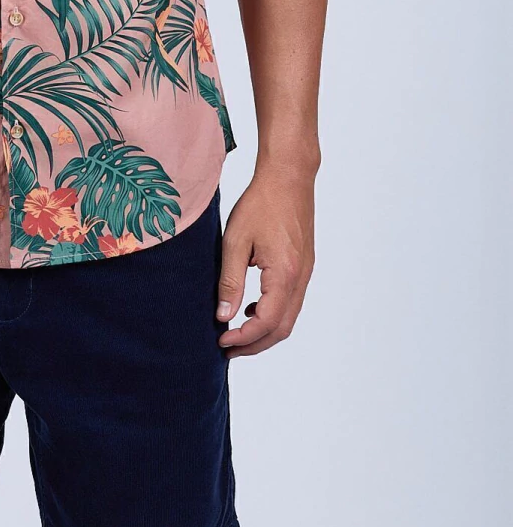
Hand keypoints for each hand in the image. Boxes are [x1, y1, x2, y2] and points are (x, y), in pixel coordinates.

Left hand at [215, 168, 315, 358]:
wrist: (288, 178)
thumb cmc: (260, 203)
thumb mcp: (235, 240)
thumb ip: (230, 281)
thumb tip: (223, 316)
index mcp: (284, 274)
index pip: (266, 323)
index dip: (243, 338)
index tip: (220, 340)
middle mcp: (300, 279)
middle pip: (282, 328)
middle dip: (254, 344)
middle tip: (227, 348)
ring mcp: (305, 273)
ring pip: (288, 317)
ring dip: (264, 331)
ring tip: (235, 332)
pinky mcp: (303, 266)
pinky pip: (291, 301)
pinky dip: (272, 313)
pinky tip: (251, 306)